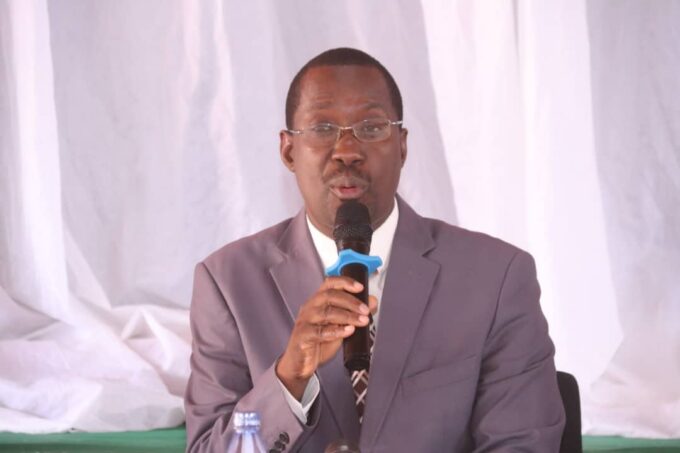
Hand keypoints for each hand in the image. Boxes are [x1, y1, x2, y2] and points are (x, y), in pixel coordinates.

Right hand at [275, 276, 377, 399]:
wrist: (301, 364)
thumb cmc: (318, 343)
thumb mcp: (340, 327)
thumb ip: (354, 314)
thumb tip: (372, 302)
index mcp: (318, 302)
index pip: (329, 284)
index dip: (344, 282)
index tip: (360, 287)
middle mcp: (310, 308)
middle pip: (329, 296)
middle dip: (351, 301)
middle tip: (365, 310)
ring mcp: (304, 321)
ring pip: (326, 313)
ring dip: (347, 316)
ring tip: (362, 321)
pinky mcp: (303, 336)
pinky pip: (319, 332)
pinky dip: (336, 331)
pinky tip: (348, 331)